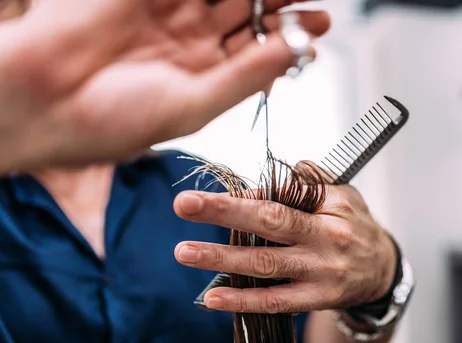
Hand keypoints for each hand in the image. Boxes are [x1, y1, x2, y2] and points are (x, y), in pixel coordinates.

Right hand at [0, 0, 329, 173]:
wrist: (47, 102)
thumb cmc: (113, 121)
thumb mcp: (195, 104)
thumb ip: (245, 76)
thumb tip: (294, 54)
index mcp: (204, 77)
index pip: (259, 51)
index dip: (292, 37)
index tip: (321, 25)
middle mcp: (191, 43)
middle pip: (248, 13)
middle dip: (282, 2)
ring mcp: (170, 12)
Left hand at [173, 184, 397, 313]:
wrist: (383, 269)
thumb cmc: (354, 225)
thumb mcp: (341, 193)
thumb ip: (305, 181)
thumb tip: (260, 182)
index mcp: (330, 208)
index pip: (281, 198)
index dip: (243, 197)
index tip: (206, 196)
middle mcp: (325, 238)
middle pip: (270, 223)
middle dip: (224, 212)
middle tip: (184, 205)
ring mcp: (320, 272)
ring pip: (265, 265)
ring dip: (222, 259)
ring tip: (185, 252)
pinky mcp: (316, 299)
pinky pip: (275, 302)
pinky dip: (242, 301)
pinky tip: (212, 298)